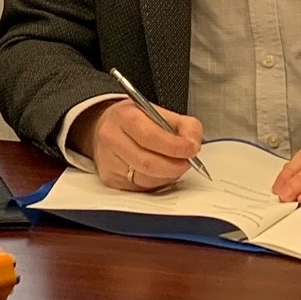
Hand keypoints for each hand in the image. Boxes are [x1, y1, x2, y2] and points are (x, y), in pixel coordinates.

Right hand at [70, 98, 204, 192]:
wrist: (107, 128)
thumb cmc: (135, 120)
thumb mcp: (159, 112)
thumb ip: (184, 125)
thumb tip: (194, 144)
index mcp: (124, 116)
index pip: (149, 135)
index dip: (174, 146)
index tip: (191, 149)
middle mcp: (112, 138)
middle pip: (147, 162)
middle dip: (175, 166)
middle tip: (188, 162)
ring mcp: (109, 162)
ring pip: (146, 178)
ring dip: (168, 175)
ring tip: (174, 164)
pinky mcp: (110, 179)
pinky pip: (141, 187)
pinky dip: (157, 182)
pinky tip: (159, 171)